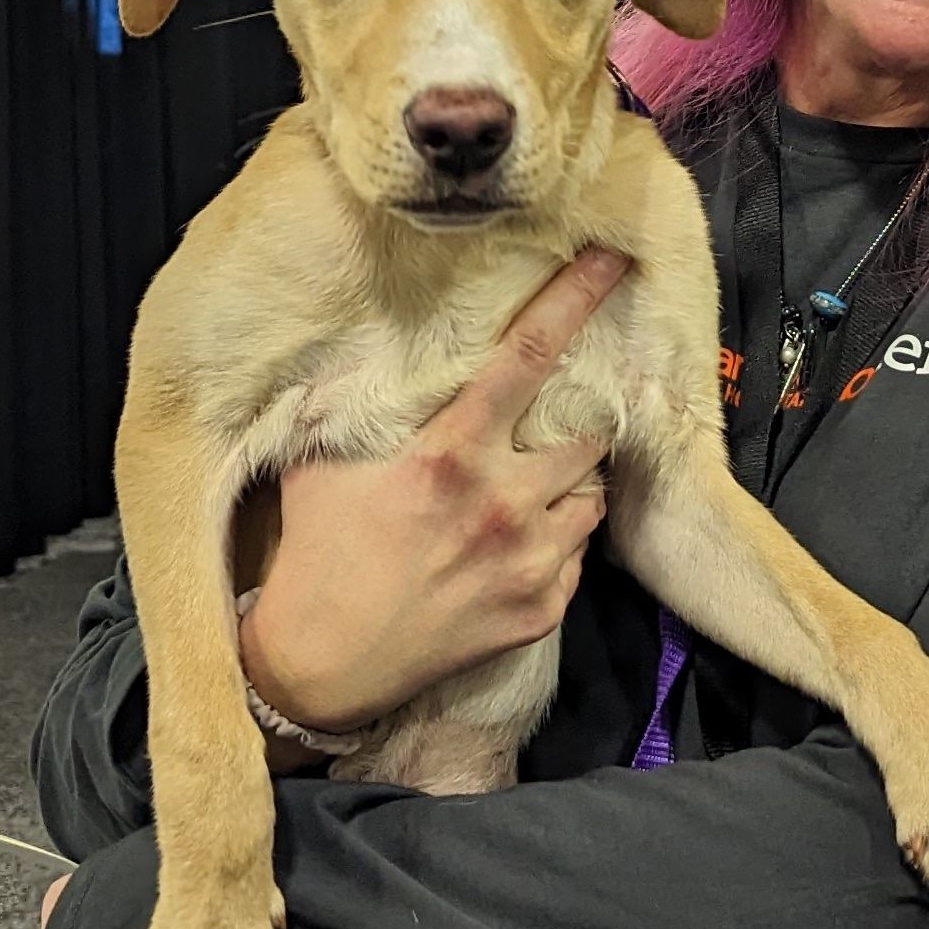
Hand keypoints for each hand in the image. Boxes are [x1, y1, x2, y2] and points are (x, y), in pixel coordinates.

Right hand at [238, 247, 628, 733]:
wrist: (320, 668)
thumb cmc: (317, 556)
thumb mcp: (319, 464)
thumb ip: (354, 405)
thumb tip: (361, 342)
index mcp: (450, 456)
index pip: (529, 357)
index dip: (575, 299)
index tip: (612, 260)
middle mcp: (503, 505)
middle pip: (587, 430)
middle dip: (581, 415)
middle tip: (555, 415)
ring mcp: (529, 563)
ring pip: (591, 494)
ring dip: (571, 480)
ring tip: (532, 483)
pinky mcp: (540, 612)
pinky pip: (579, 556)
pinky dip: (560, 540)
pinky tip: (516, 542)